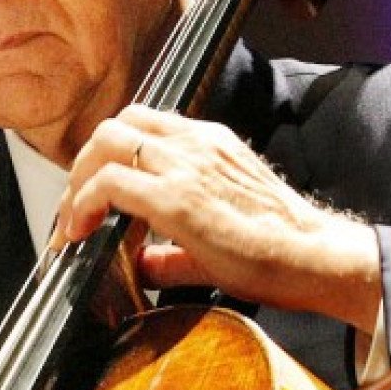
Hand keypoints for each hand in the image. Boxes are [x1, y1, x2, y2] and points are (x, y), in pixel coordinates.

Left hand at [51, 105, 381, 331]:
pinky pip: (110, 183)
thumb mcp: (218, 232)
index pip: (141, 126)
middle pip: (115, 125)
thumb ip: (173, 248)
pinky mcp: (178, 197)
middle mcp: (196, 143)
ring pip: (106, 143)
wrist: (317, 257)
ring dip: (78, 181)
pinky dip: (84, 204)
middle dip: (84, 164)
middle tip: (75, 207)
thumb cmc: (281, 248)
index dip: (106, 156)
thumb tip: (143, 264)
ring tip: (73, 221)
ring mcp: (187, 165)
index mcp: (209, 143)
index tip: (91, 193)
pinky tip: (82, 232)